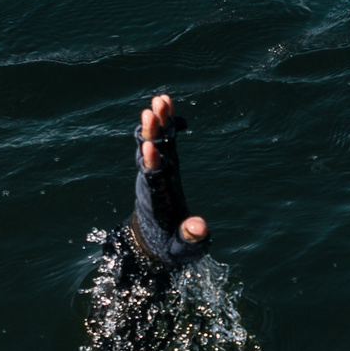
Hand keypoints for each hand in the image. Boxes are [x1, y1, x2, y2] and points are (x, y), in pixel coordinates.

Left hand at [138, 93, 204, 248]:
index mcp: (158, 202)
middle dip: (151, 134)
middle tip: (150, 111)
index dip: (151, 163)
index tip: (149, 146)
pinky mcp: (163, 167)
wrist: (153, 243)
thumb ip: (190, 239)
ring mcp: (157, 173)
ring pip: (153, 143)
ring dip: (155, 122)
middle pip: (150, 155)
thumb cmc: (171, 249)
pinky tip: (166, 104)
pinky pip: (162, 141)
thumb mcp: (183, 251)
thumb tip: (200, 226)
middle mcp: (153, 183)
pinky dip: (164, 124)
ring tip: (159, 99)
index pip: (153, 179)